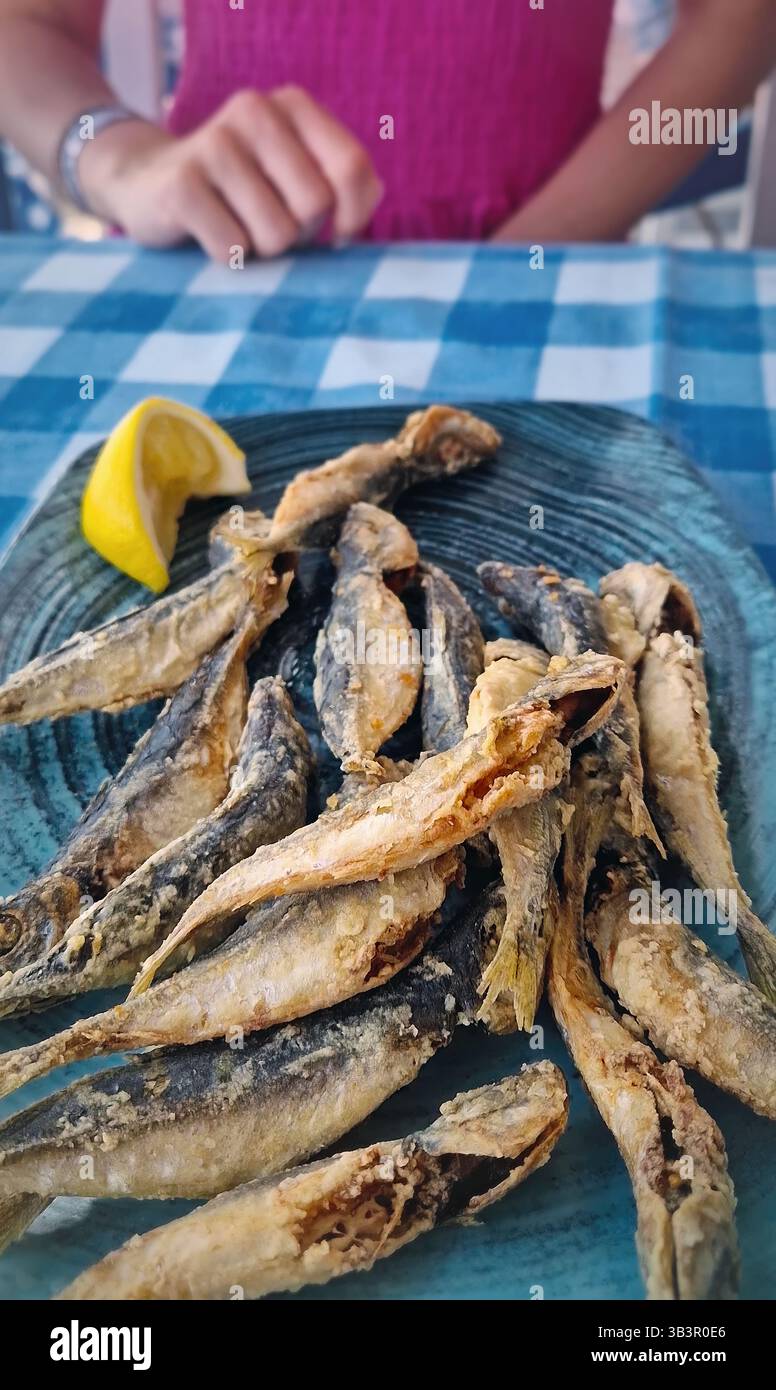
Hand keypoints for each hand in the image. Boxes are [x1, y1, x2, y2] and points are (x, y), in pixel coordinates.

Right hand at [78, 85, 381, 260]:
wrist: (147, 182)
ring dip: (262, 249)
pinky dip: (228, 257)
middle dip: (299, 233)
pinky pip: (235, 249)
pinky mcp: (181, 184)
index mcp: (291, 105)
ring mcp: (214, 144)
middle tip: (268, 222)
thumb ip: (345, 183)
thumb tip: (367, 201)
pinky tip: (209, 233)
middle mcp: (254, 111)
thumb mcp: (295, 174)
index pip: (352, 167)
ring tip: (238, 226)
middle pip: (315, 206)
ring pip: (277, 235)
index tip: (339, 234)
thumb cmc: (240, 191)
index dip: (354, 215)